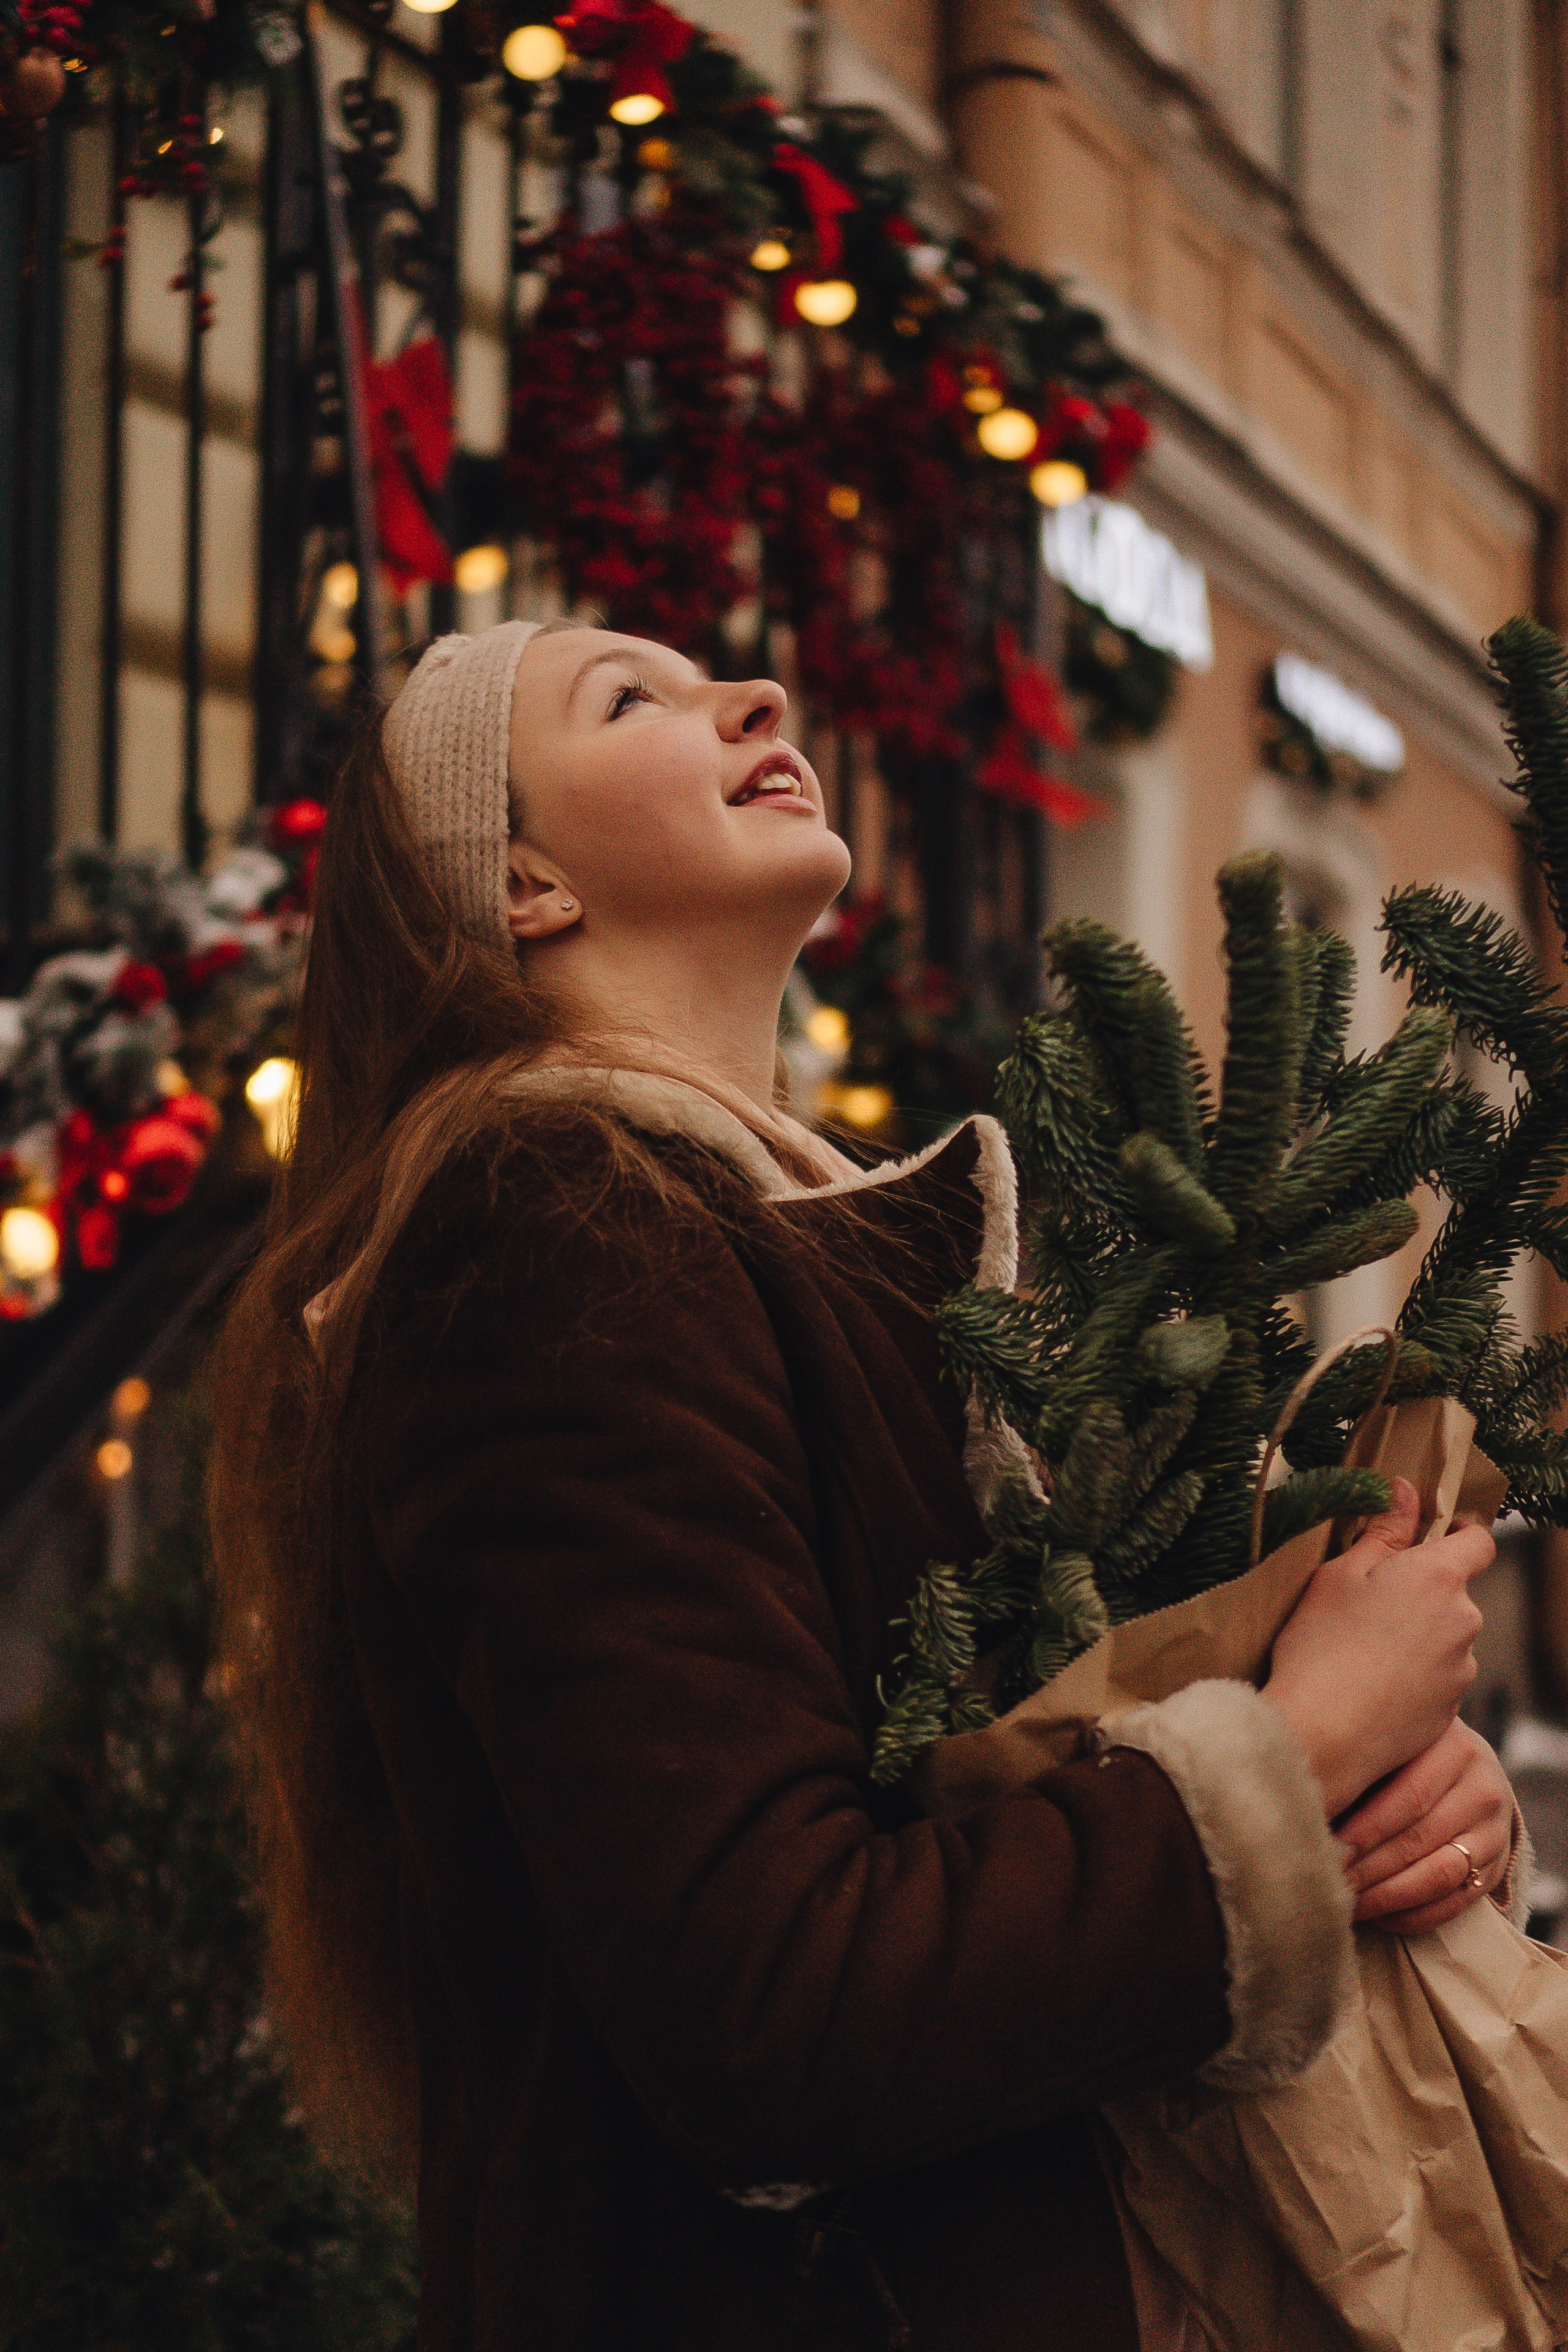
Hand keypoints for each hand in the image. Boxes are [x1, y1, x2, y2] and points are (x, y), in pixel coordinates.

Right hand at [1262, 1478, 1492, 1818]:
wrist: (1323, 1734)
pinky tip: (1372, 1684)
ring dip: (1418, 1636)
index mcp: (1438, 1576)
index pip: (1479, 1541)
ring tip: (1363, 1650)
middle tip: (1368, 1601)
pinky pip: (1437, 1678)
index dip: (1459, 1532)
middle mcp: (1463, 1620)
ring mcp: (1461, 1669)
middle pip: (1455, 1592)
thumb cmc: (1321, 1645)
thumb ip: (1382, 1531)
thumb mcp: (1340, 1574)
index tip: (1430, 1534)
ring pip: (1445, 1637)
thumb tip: (1406, 1492)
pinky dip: (1414, 1675)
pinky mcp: (1450, 1709)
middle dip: (1421, 1591)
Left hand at [1337, 1719, 1513, 1933]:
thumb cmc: (1407, 1755)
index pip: (1409, 1797)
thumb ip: (1363, 1767)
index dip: (1366, 1829)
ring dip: (1389, 1897)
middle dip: (1370, 1868)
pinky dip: (1415, 1915)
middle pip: (1421, 1839)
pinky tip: (1379, 1916)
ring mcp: (1495, 1831)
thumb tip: (1309, 1806)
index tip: (1327, 1849)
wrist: (1466, 1769)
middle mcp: (1483, 1789)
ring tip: (1349, 1904)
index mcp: (1455, 1748)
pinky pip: (1456, 1902)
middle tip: (1331, 1882)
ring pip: (1441, 1875)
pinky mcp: (1496, 1867)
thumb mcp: (1393, 1747)